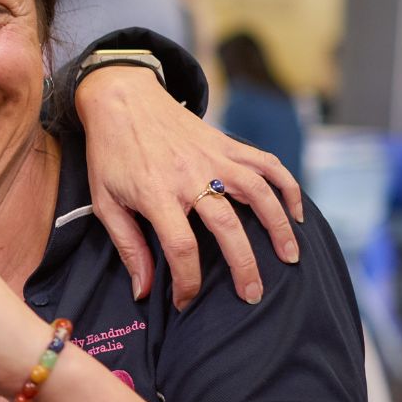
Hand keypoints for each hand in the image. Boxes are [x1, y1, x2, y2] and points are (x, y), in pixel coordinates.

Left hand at [74, 67, 303, 307]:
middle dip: (244, 265)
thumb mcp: (105, 202)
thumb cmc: (110, 155)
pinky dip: (286, 186)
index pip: (181, 246)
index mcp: (156, 193)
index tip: (188, 302)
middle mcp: (189, 175)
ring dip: (278, 226)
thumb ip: (128, 246)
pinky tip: (295, 212)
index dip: (187, 281)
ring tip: (290, 257)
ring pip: (258, 192)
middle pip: (227, 226)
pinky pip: (266, 163)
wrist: (121, 99)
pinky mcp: (226, 143)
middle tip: (253, 294)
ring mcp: (213, 156)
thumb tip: (143, 290)